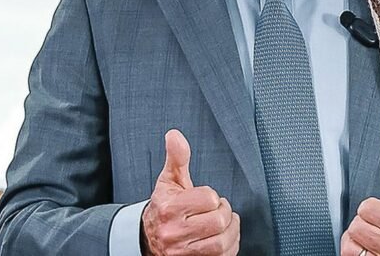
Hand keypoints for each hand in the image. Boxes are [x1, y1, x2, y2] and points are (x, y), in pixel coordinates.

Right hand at [141, 129, 240, 255]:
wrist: (148, 237)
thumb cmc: (164, 206)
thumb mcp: (169, 180)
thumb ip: (177, 158)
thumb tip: (174, 135)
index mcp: (168, 208)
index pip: (208, 199)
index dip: (212, 196)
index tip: (207, 198)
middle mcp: (172, 232)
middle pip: (218, 221)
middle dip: (224, 213)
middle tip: (218, 210)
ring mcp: (181, 251)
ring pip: (222, 242)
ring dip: (231, 230)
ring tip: (224, 223)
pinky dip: (230, 247)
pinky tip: (224, 237)